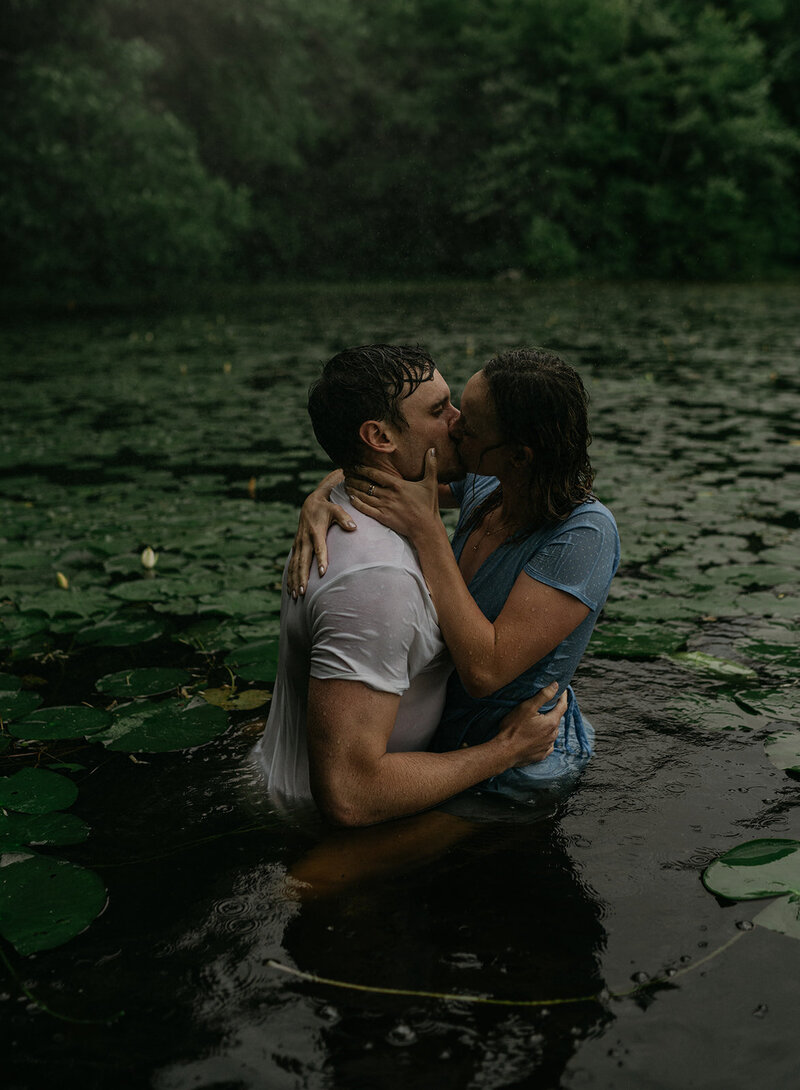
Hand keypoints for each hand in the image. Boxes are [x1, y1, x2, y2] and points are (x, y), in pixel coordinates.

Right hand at [287, 473, 354, 596]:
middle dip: (302, 577)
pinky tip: (290, 589)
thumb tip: (353, 527)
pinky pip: (291, 564)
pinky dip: (290, 576)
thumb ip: (344, 518)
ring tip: (296, 595)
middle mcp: (304, 539)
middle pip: (303, 560)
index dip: (320, 559)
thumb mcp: (336, 509)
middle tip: (303, 592)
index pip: (318, 547)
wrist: (311, 502)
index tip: (322, 572)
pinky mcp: (296, 546)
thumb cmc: (327, 507)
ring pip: (295, 565)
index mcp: (315, 531)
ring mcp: (299, 543)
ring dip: (294, 580)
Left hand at [345, 448, 439, 541]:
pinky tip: (350, 499)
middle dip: (355, 478)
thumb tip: (433, 449)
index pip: (376, 474)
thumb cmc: (428, 505)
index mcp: (397, 484)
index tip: (355, 466)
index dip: (363, 469)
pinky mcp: (382, 517)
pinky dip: (357, 504)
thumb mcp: (431, 483)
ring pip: (364, 496)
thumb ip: (430, 465)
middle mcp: (388, 494)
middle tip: (346, 474)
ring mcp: (384, 506)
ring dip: (353, 490)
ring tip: (345, 484)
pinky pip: (366, 509)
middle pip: (366, 484)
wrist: (425, 528)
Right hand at [495, 682, 566, 766]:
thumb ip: (543, 695)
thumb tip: (556, 685)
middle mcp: (552, 735)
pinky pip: (547, 744)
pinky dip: (545, 738)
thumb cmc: (514, 728)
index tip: (562, 690)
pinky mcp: (541, 755)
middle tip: (546, 705)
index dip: (563, 696)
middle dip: (553, 711)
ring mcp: (547, 746)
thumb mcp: (527, 707)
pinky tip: (538, 736)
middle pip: (557, 719)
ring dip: (549, 725)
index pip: (563, 706)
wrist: (504, 751)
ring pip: (552, 732)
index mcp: (551, 722)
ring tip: (540, 720)